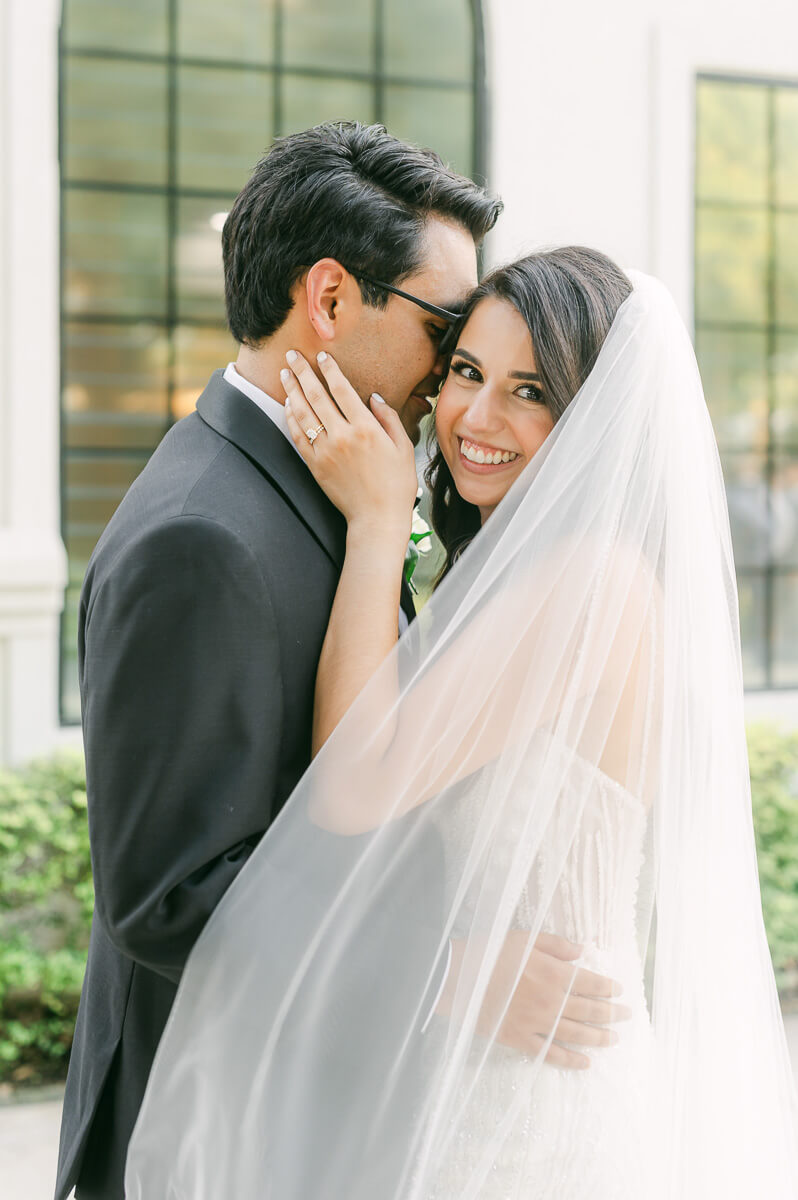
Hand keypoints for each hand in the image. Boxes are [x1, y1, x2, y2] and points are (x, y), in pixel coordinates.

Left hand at [281, 350, 417, 542]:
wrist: (377, 518)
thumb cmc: (396, 484)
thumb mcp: (403, 448)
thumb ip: (389, 418)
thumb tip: (373, 397)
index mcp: (365, 428)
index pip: (342, 390)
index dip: (329, 370)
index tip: (321, 356)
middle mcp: (342, 436)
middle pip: (316, 396)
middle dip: (302, 372)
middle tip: (292, 354)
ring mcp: (325, 451)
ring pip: (303, 414)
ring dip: (292, 391)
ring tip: (285, 374)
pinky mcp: (315, 465)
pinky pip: (298, 436)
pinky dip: (291, 418)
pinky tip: (288, 405)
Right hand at [442, 931, 631, 1070]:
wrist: (459, 978)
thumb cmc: (491, 953)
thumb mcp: (525, 938)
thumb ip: (557, 945)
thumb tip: (583, 951)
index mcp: (553, 973)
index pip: (591, 983)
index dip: (608, 987)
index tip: (619, 990)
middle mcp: (551, 1001)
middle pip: (589, 1011)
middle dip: (612, 1013)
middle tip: (626, 1015)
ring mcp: (537, 1023)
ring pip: (576, 1034)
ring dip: (599, 1037)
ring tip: (614, 1039)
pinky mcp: (521, 1039)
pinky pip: (550, 1054)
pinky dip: (570, 1060)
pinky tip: (585, 1063)